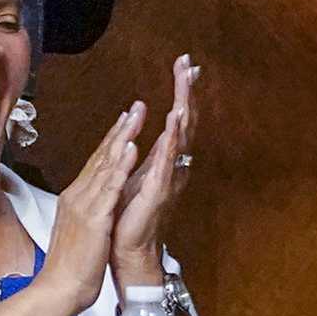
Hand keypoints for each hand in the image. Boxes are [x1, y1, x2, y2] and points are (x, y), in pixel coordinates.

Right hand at [36, 100, 141, 315]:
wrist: (60, 287)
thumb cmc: (71, 265)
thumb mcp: (80, 231)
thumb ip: (85, 212)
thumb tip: (91, 204)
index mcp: (76, 198)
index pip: (96, 163)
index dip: (112, 141)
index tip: (125, 122)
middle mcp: (78, 195)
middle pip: (101, 157)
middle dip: (119, 130)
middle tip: (135, 108)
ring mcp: (85, 205)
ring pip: (106, 165)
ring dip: (122, 139)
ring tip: (135, 118)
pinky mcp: (94, 218)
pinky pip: (110, 187)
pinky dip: (121, 166)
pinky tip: (131, 149)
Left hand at [113, 56, 198, 286]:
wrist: (127, 251)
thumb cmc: (129, 217)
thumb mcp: (133, 178)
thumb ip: (139, 157)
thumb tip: (138, 135)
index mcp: (162, 160)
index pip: (174, 119)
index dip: (181, 92)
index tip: (185, 64)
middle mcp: (170, 167)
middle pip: (181, 122)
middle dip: (185, 92)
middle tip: (189, 64)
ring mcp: (165, 180)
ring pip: (177, 140)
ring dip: (181, 113)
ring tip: (184, 88)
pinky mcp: (156, 195)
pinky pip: (164, 166)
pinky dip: (169, 145)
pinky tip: (172, 127)